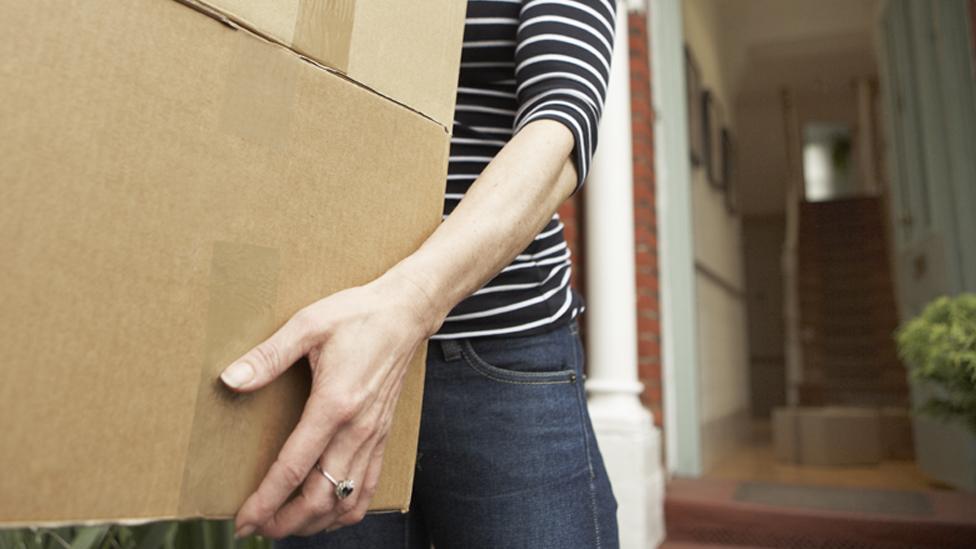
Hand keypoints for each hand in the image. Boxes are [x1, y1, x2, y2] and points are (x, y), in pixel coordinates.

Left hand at [221, 270, 436, 538]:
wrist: (405, 313)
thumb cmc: (357, 315)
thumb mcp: (308, 324)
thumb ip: (268, 356)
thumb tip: (231, 379)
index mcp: (334, 404)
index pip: (295, 468)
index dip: (266, 500)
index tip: (244, 520)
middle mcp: (358, 429)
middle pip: (320, 497)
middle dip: (286, 522)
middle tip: (257, 528)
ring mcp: (374, 436)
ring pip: (346, 501)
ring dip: (314, 521)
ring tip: (286, 525)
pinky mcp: (383, 435)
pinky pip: (369, 487)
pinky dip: (346, 510)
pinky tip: (326, 512)